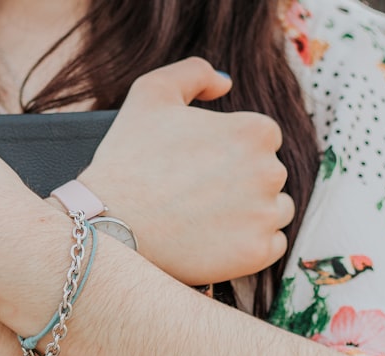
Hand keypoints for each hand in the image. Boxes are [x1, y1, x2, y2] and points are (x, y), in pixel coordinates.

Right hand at [78, 57, 293, 284]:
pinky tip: (217, 240)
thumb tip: (226, 84)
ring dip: (250, 214)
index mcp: (255, 131)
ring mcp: (264, 215)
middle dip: (241, 183)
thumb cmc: (127, 158)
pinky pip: (272, 246)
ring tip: (205, 218)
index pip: (261, 141)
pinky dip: (250, 245)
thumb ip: (194, 73)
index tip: (199, 168)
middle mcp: (270, 171)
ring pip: (275, 210)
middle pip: (270, 176)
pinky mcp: (256, 254)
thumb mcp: (151, 93)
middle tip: (195, 195)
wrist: (108, 222)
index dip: (228, 153)